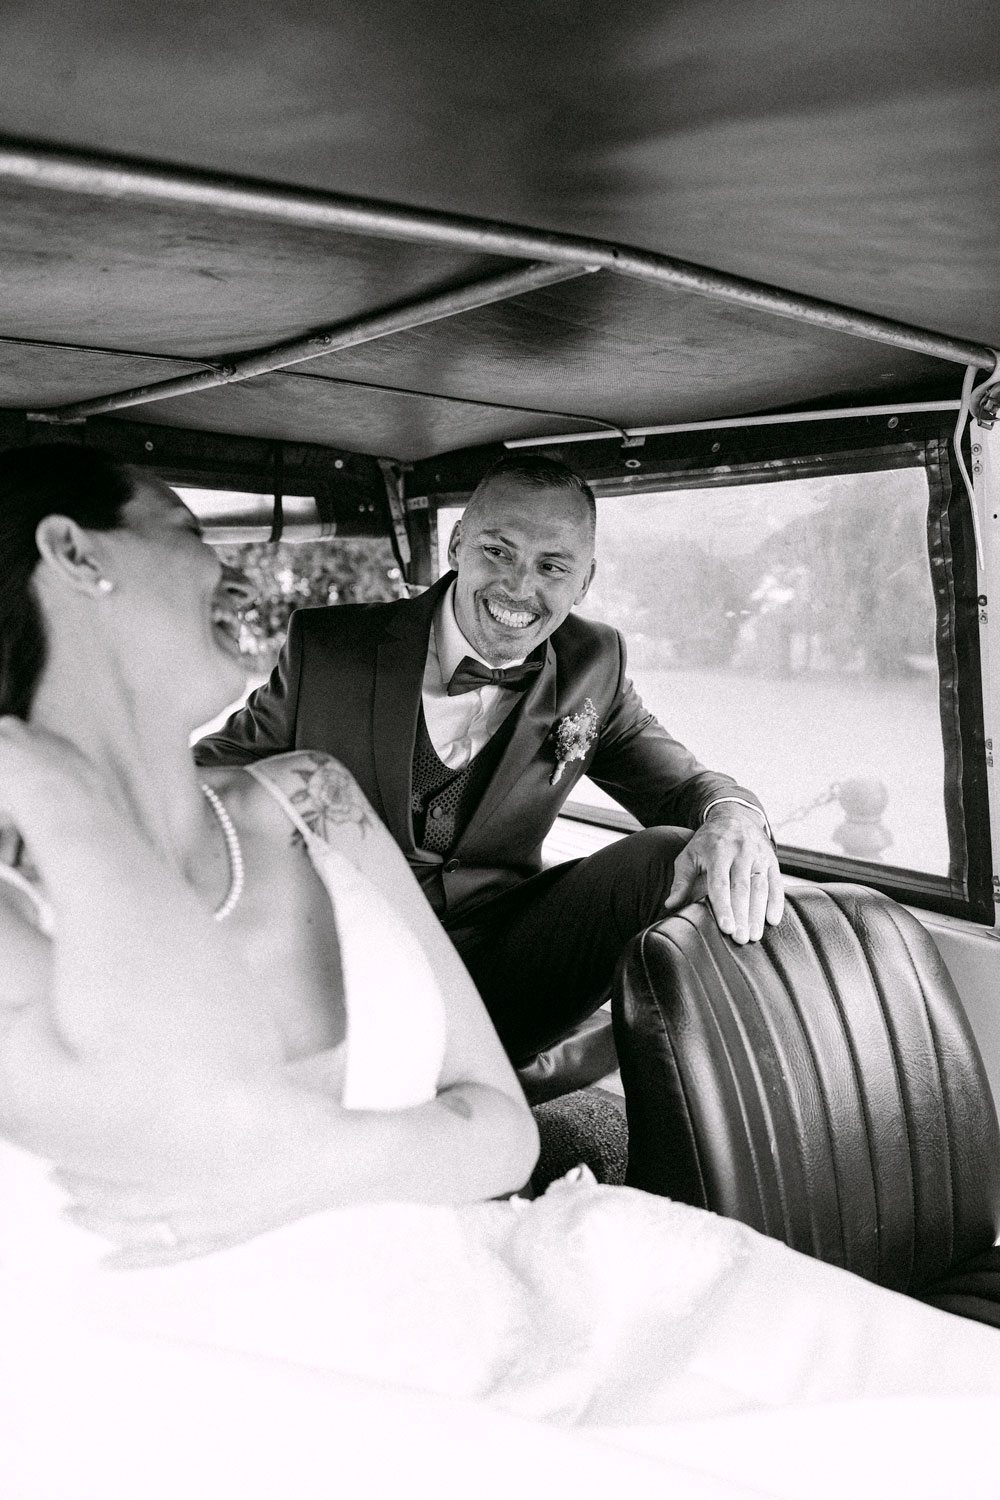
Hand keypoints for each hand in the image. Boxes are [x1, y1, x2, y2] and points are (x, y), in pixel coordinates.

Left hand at [52, 1075, 344, 1267]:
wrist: (361, 1156)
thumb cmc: (321, 1111)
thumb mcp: (271, 1076)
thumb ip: (238, 1071)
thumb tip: (208, 1061)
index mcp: (214, 1145)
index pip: (137, 1152)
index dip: (96, 1149)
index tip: (67, 1139)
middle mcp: (209, 1186)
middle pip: (128, 1190)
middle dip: (86, 1179)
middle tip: (53, 1171)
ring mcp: (219, 1215)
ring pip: (142, 1223)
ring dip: (99, 1217)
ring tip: (65, 1209)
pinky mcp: (233, 1232)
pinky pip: (173, 1253)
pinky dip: (136, 1258)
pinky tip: (106, 1264)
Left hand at [662, 804, 782, 942]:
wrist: (734, 817)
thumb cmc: (707, 843)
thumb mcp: (689, 856)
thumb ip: (681, 881)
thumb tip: (670, 905)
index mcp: (717, 852)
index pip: (720, 883)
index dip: (723, 906)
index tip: (726, 927)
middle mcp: (740, 852)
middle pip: (742, 888)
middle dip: (742, 915)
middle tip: (741, 939)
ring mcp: (758, 855)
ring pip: (760, 887)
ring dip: (758, 913)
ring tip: (754, 936)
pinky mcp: (772, 859)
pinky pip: (776, 882)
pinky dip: (776, 901)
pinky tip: (772, 920)